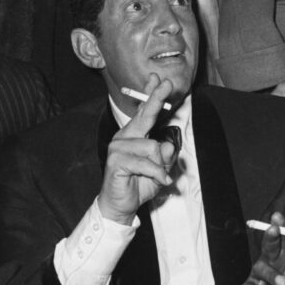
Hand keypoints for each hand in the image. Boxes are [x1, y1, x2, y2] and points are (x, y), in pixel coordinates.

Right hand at [98, 74, 176, 224]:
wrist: (121, 205)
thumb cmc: (139, 184)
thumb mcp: (161, 169)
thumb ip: (166, 156)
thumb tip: (168, 144)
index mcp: (135, 136)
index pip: (144, 112)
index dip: (151, 94)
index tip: (158, 79)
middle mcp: (125, 137)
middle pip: (144, 115)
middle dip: (156, 98)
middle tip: (167, 83)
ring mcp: (118, 147)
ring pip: (152, 146)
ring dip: (160, 165)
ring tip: (158, 176)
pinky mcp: (116, 160)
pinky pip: (146, 162)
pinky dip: (157, 173)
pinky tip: (160, 181)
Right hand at [240, 212, 284, 284]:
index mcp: (283, 254)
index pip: (283, 238)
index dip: (281, 227)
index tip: (278, 216)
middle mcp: (269, 261)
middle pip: (268, 246)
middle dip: (271, 237)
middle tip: (273, 229)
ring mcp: (258, 275)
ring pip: (262, 270)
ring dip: (273, 276)